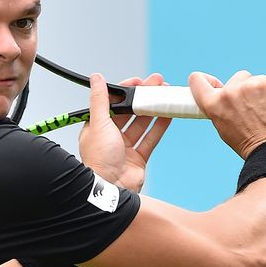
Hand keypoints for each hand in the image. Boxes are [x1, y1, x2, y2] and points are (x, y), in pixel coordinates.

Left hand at [79, 73, 171, 192]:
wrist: (111, 188)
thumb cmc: (99, 159)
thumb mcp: (98, 123)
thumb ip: (100, 99)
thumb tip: (96, 78)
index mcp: (97, 127)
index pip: (113, 102)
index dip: (126, 90)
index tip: (139, 81)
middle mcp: (110, 136)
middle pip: (129, 111)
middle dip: (143, 97)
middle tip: (158, 84)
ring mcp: (125, 148)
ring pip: (142, 123)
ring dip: (153, 109)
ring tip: (166, 95)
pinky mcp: (138, 158)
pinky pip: (151, 138)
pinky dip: (160, 126)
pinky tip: (169, 114)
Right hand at [189, 70, 265, 158]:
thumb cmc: (250, 143)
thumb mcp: (224, 127)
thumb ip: (221, 107)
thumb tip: (223, 94)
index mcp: (214, 104)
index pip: (197, 81)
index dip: (206, 80)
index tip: (215, 84)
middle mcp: (230, 93)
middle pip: (238, 78)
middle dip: (245, 89)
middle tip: (253, 108)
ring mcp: (250, 86)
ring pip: (258, 79)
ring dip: (263, 90)